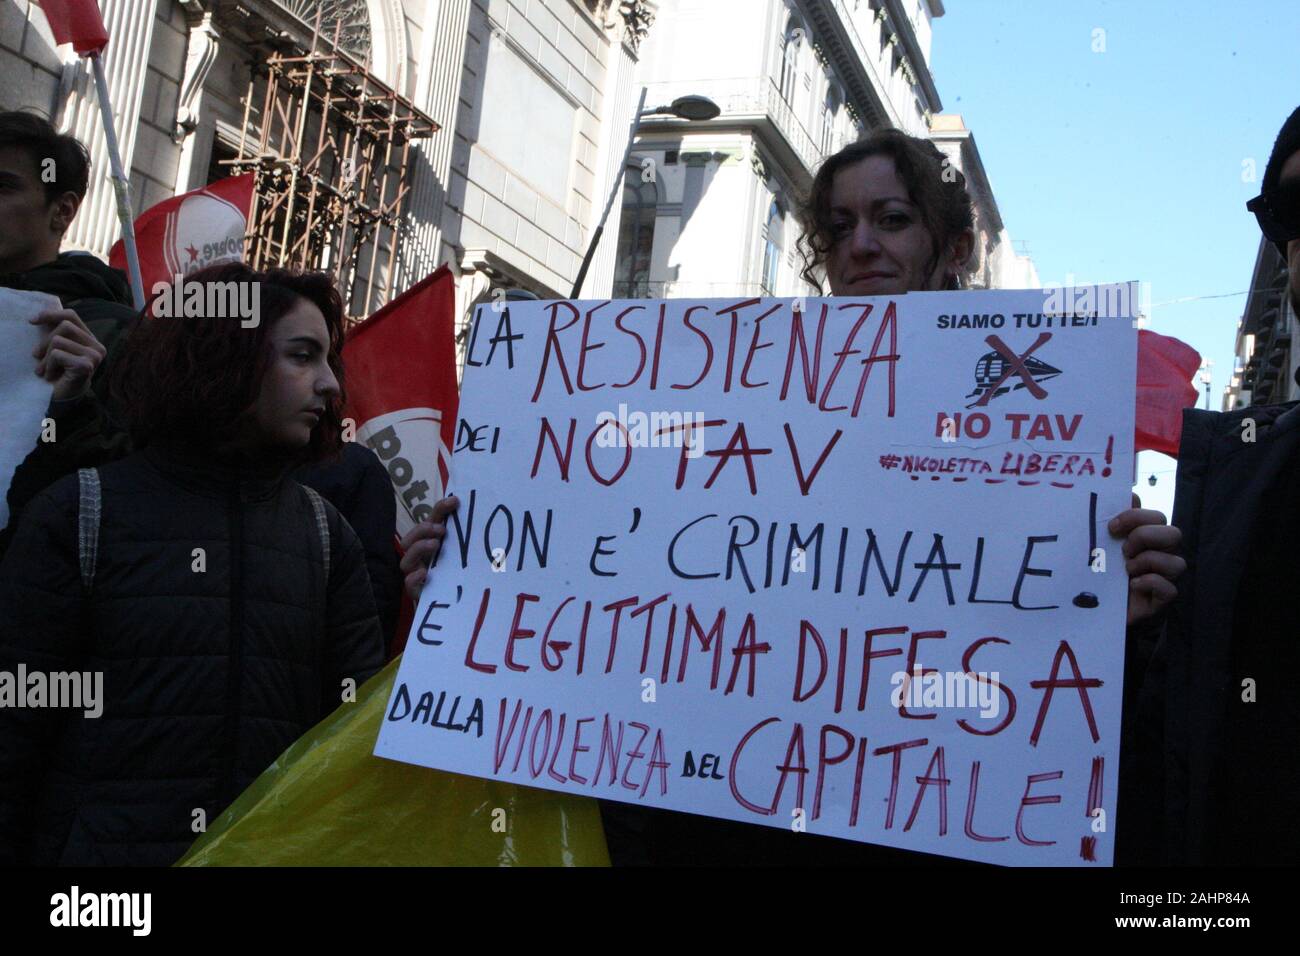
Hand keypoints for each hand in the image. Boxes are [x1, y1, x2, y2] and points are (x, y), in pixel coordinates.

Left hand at [30, 308, 105, 401]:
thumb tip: (44, 311)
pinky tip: (51, 376)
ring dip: (45, 357)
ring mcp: (94, 357)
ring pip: (58, 340)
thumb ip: (56, 330)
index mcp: (91, 340)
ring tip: (45, 369)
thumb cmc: (58, 372)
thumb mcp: (57, 347)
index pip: (71, 316)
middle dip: (45, 341)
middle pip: (65, 326)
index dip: (51, 315)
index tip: (32, 321)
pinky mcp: (86, 366)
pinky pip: (57, 354)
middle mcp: (98, 347)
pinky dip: (49, 366)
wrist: (62, 397)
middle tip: (37, 356)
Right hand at [398, 495, 458, 603]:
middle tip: (441, 529)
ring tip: (435, 545)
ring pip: (406, 559)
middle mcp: (419, 556)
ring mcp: (415, 573)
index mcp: (431, 541)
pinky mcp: (416, 591)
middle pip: (409, 539)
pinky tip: (425, 573)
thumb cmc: (460, 572)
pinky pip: (408, 583)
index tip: (455, 501)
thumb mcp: (465, 553)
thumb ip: (468, 538)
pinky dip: (415, 577)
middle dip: (423, 530)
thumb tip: (486, 516)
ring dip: (419, 548)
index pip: (431, 521)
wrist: (457, 601)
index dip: (440, 509)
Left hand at [1109, 493, 1184, 625]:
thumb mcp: (1101, 544)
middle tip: (1123, 549)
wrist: (1092, 607)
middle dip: (1145, 537)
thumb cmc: (1099, 571)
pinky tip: (1132, 585)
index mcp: (1147, 537)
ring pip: (1177, 562)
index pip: (1156, 516)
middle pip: (1174, 533)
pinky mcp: (1161, 599)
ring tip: (1127, 569)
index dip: (1136, 517)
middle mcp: (1161, 554)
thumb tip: (1129, 494)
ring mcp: (1164, 577)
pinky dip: (1151, 583)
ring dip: (1148, 562)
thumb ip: (1113, 519)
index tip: (1112, 527)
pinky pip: (1170, 589)